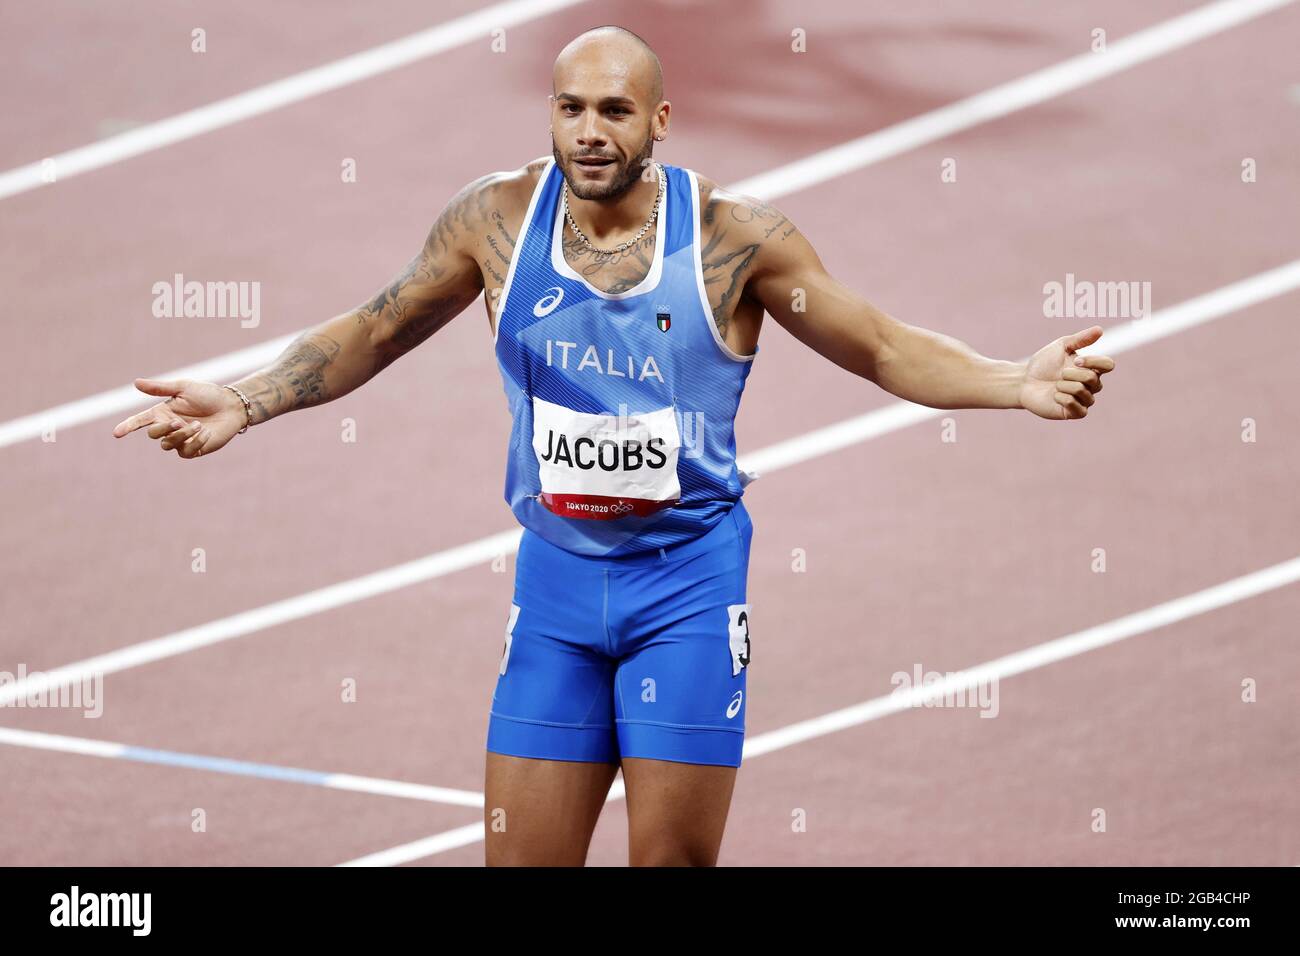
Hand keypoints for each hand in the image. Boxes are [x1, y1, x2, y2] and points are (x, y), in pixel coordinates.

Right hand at [112, 378, 248, 457]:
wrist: (232, 406)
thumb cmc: (208, 394)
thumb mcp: (183, 387)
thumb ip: (160, 388)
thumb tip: (136, 383)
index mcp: (162, 412)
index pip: (140, 421)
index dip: (128, 426)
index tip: (116, 434)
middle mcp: (169, 427)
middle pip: (153, 435)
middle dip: (164, 429)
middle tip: (179, 421)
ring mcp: (181, 440)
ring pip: (168, 444)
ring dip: (182, 435)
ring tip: (199, 425)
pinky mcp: (194, 449)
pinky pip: (185, 452)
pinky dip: (196, 442)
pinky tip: (207, 432)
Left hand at [1018, 326, 1115, 419]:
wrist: (1024, 381)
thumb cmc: (1043, 363)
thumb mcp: (1061, 346)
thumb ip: (1080, 339)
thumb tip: (1100, 329)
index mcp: (1091, 368)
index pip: (1108, 365)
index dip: (1094, 361)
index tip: (1076, 360)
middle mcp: (1091, 385)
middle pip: (1094, 379)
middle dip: (1072, 374)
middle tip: (1059, 374)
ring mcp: (1083, 400)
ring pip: (1083, 392)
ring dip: (1064, 386)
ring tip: (1055, 385)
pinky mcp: (1073, 413)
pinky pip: (1077, 407)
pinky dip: (1062, 398)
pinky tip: (1054, 396)